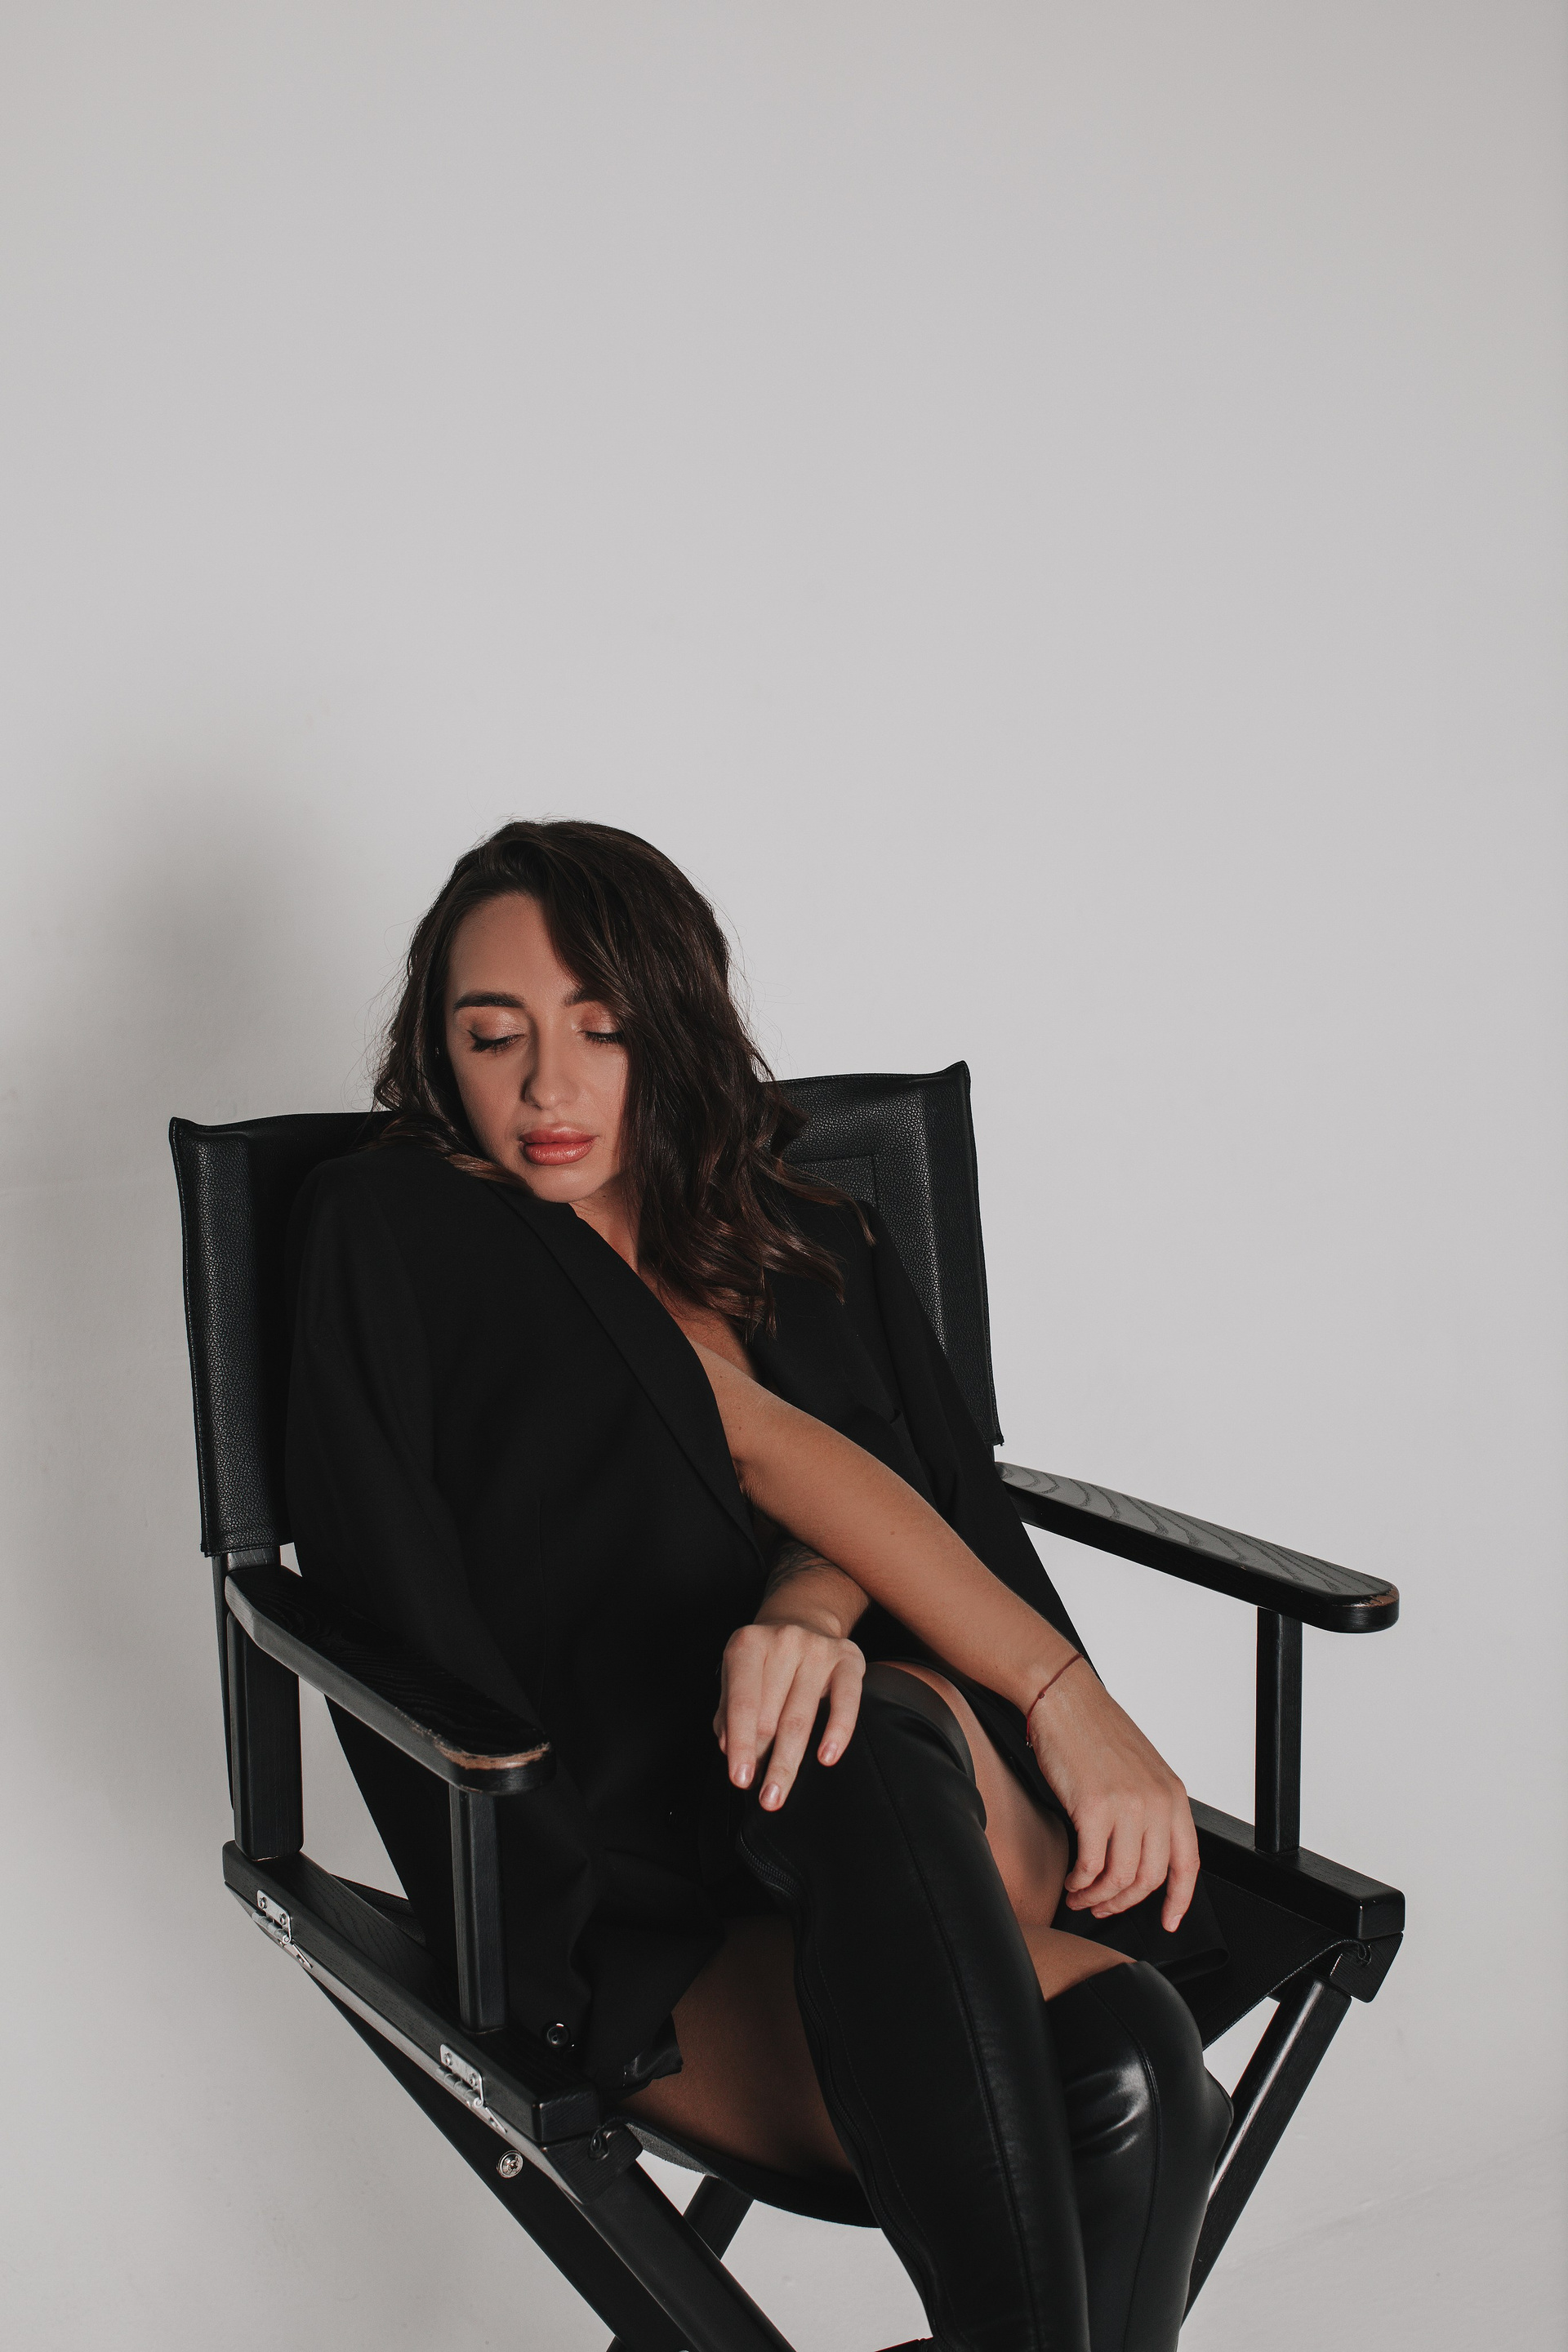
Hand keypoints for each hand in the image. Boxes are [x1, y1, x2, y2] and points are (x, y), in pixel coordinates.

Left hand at [714, 1616, 864, 1810]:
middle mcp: (783, 1641)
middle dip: (766, 1759)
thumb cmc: (765, 1660)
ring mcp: (818, 1648)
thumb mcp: (738, 1675)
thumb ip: (729, 1712)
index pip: (743, 1701)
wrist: (803, 1619)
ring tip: (780, 1792)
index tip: (740, 1778)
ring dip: (790, 1760)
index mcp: (748, 1644)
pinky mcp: (849, 1658)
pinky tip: (827, 1757)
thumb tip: (732, 1750)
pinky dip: (837, 1731)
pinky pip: (846, 1700)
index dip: (741, 1742)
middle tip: (765, 1797)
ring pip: (802, 1715)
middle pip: (771, 1714)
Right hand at [1024, 1661, 1198, 1933]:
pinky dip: (1080, 1882)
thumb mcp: (1141, 1771)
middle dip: (1124, 1903)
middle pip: (1150, 1879)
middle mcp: (1156, 1802)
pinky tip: (1072, 1880)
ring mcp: (1127, 1806)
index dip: (1179, 1900)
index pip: (1187, 1863)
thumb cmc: (1095, 1730)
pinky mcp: (1094, 1808)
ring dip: (1098, 1897)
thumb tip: (1141, 1855)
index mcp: (1173, 1795)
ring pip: (1120, 1878)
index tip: (1169, 1920)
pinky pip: (1091, 1866)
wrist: (1064, 1699)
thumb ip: (1150, 1810)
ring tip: (1081, 1895)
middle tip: (1103, 1907)